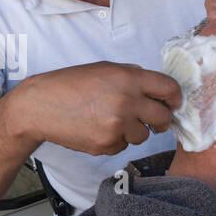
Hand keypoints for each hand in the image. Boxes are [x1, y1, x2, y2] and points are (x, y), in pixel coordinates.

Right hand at [14, 62, 181, 155]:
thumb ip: (133, 77)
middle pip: (163, 117)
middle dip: (161, 119)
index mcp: (128, 78)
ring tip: (110, 120)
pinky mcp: (107, 144)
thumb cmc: (70, 85)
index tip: (173, 103)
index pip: (169, 88)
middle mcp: (126, 101)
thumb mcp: (104, 69)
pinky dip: (115, 140)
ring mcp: (117, 125)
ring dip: (134, 130)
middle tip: (153, 119)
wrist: (40, 105)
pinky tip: (96, 128)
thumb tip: (158, 90)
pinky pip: (123, 145)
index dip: (175, 98)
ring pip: (144, 135)